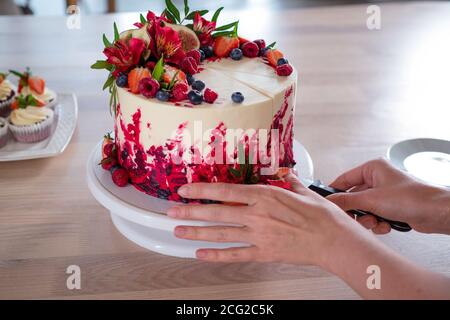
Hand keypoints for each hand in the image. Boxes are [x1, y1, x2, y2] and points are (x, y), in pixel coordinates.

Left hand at [167, 173, 357, 264]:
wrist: (334, 241)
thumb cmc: (321, 215)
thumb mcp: (303, 190)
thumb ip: (288, 181)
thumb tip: (283, 174)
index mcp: (265, 196)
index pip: (226, 191)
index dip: (202, 190)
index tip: (185, 190)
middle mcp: (257, 215)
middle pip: (217, 213)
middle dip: (191, 212)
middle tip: (172, 212)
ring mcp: (259, 236)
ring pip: (221, 234)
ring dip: (197, 233)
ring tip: (179, 232)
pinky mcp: (264, 253)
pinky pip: (235, 255)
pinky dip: (216, 255)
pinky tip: (201, 255)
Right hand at [327, 158, 449, 234]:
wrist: (436, 213)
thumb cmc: (412, 198)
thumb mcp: (372, 199)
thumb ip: (346, 201)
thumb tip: (329, 202)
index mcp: (372, 168)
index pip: (344, 179)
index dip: (335, 192)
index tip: (327, 203)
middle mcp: (378, 179)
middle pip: (353, 197)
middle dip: (356, 211)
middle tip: (355, 217)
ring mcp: (384, 194)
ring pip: (363, 209)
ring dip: (368, 219)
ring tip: (376, 221)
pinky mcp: (390, 207)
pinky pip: (374, 216)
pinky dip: (378, 223)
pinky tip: (386, 224)